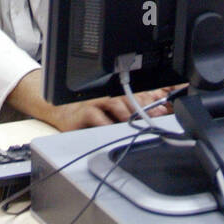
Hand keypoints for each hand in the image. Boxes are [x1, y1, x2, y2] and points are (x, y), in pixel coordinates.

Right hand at [48, 86, 180, 131]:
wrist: (61, 113)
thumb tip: (156, 108)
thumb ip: (132, 109)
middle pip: (128, 96)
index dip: (151, 101)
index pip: (137, 94)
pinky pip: (93, 115)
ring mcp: (95, 102)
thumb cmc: (89, 113)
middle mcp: (107, 96)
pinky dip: (103, 121)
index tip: (162, 110)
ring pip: (113, 101)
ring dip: (124, 112)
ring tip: (133, 121)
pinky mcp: (82, 112)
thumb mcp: (113, 113)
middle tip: (152, 116)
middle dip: (142, 106)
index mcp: (116, 95)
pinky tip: (110, 128)